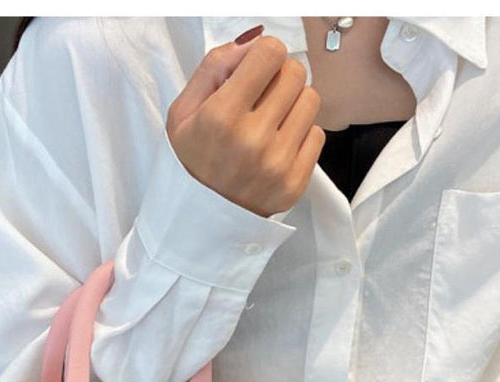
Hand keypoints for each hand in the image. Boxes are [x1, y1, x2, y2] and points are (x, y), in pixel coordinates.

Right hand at [166, 25, 325, 217]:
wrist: (197, 222)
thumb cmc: (190, 161)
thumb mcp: (182, 112)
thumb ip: (214, 67)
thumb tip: (255, 41)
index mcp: (221, 117)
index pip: (271, 53)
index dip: (263, 55)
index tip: (254, 71)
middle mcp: (252, 140)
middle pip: (295, 73)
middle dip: (279, 78)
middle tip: (262, 98)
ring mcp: (277, 165)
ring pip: (311, 100)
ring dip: (293, 105)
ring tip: (270, 123)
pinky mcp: (294, 184)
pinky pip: (317, 135)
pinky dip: (300, 136)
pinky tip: (277, 148)